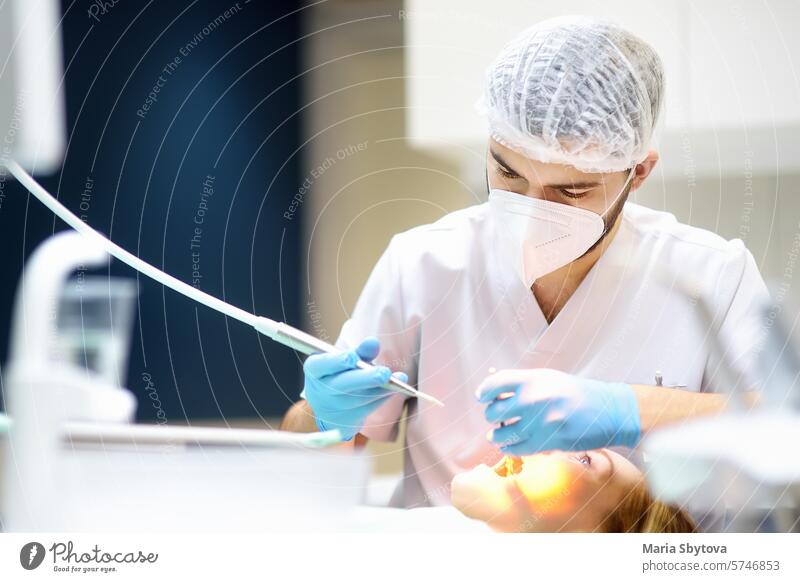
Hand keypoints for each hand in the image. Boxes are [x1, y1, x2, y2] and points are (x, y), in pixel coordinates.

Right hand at [303, 337, 406, 439]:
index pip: (323, 364)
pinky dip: (384, 395)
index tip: (352, 357)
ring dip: (381, 388)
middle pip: (344, 384)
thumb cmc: (337, 373)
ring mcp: (336, 406)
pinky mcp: (350, 418)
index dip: (337, 361)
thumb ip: (359, 351)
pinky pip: (370, 406)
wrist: (327, 407)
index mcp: (315, 369)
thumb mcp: (343, 360)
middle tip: (384, 372)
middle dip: (365, 378)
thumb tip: (373, 342)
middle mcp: (322, 389)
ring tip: (398, 378)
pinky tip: (398, 387)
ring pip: (360, 397)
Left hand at [476, 369, 639, 454]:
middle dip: (491, 416)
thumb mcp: (548, 378)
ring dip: (497, 435)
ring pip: (502, 434)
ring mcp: (541, 423)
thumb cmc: (575, 392)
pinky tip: (511, 443)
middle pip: (493, 412)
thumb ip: (520, 382)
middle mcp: (534, 400)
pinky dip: (509, 447)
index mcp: (532, 380)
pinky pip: (517, 449)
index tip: (483, 397)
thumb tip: (492, 389)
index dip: (484, 392)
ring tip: (498, 433)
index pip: (494, 385)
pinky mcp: (549, 442)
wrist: (607, 410)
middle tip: (497, 416)